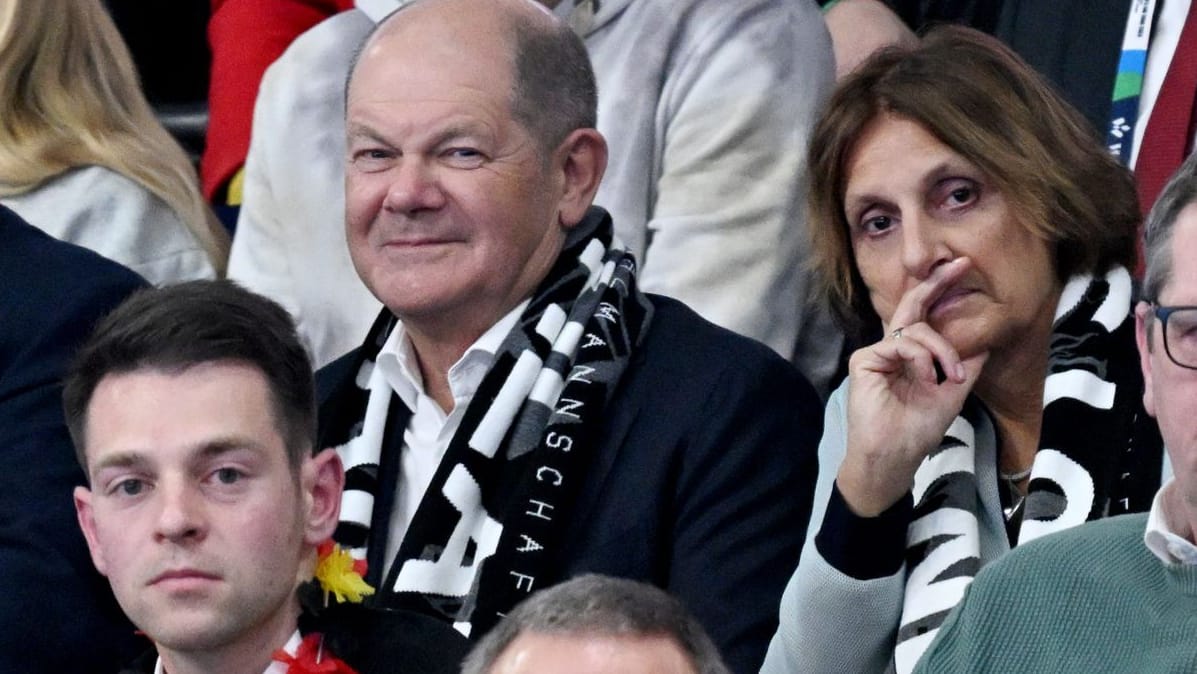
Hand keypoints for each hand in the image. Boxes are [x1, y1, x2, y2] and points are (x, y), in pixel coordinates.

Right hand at [836, 258, 988, 515]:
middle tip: (959, 264)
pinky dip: (921, 359)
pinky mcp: (865, 361)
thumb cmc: (917, 430)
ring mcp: (877, 353)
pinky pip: (900, 345)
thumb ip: (966, 365)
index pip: (925, 316)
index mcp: (912, 355)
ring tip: (950, 377)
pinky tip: (928, 379)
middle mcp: (892, 348)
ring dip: (942, 350)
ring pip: (915, 330)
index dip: (940, 291)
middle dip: (936, 283)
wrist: (894, 457)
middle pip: (912, 306)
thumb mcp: (953, 394)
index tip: (962, 267)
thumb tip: (986, 338)